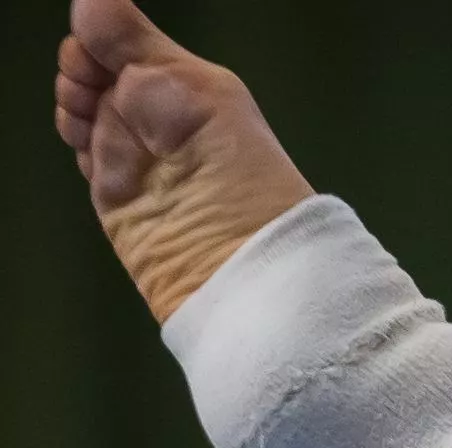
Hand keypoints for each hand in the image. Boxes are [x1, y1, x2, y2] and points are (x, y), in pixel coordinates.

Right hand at [51, 0, 312, 322]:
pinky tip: (84, 143)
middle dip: (79, 74)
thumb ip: (132, 37)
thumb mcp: (180, 81)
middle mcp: (155, 112)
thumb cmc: (221, 158)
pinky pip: (80, 146)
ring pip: (79, 106)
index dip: (95, 43)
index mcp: (181, 81)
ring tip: (87, 119)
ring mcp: (132, 148)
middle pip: (91, 72)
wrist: (226, 251)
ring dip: (72, 104)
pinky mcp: (114, 185)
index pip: (118, 44)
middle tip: (90, 93)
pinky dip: (73, 136)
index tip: (92, 58)